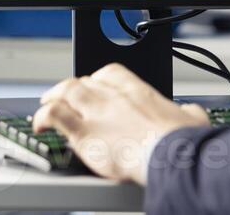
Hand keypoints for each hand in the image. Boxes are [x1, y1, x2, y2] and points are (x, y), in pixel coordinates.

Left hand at [33, 64, 209, 183]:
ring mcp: (97, 112)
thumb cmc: (182, 141)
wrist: (170, 157)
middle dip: (71, 88)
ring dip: (52, 97)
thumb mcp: (191, 118)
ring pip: (65, 92)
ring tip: (45, 105)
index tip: (94, 88)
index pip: (109, 73)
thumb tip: (190, 113)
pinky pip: (55, 116)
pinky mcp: (84, 134)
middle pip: (84, 81)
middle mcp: (114, 96)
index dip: (97, 80)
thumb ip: (186, 112)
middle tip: (64, 97)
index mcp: (138, 90)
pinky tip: (39, 124)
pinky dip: (43, 116)